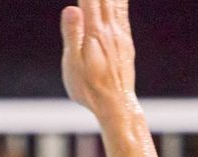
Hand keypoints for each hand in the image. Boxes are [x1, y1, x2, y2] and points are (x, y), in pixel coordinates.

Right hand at [61, 0, 139, 122]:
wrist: (116, 105)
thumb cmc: (88, 88)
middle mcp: (109, 28)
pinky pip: (123, 11)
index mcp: (93, 31)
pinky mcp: (125, 42)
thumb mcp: (73, 64)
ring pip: (116, 1)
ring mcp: (120, 34)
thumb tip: (72, 8)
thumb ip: (72, 34)